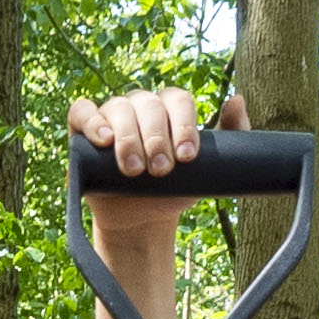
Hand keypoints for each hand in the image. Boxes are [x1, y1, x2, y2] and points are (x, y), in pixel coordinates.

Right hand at [71, 87, 241, 237]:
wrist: (141, 219)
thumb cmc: (174, 188)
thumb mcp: (208, 167)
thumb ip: (231, 136)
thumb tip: (236, 100)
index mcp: (169, 107)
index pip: (178, 100)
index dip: (183, 125)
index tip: (186, 157)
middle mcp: (140, 105)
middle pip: (149, 104)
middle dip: (156, 139)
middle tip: (161, 171)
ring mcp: (111, 115)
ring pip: (119, 108)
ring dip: (128, 138)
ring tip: (135, 170)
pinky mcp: (83, 130)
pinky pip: (82, 111)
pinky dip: (92, 121)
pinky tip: (103, 141)